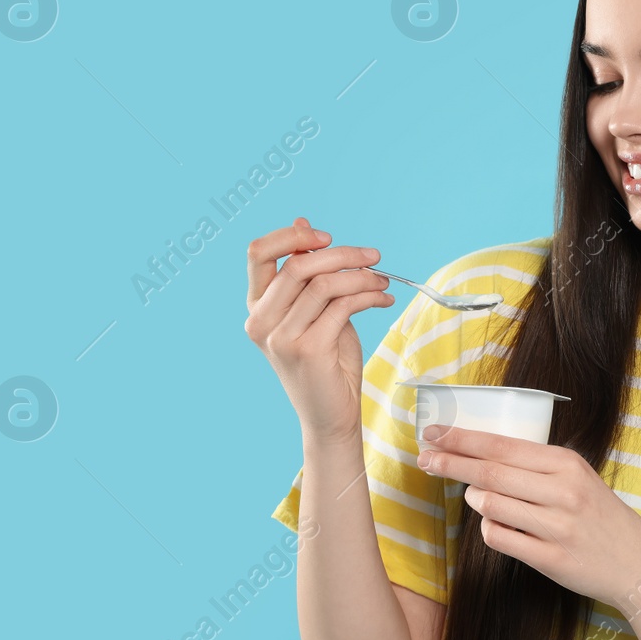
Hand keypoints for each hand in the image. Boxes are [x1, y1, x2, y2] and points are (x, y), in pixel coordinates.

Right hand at [244, 216, 394, 442]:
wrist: (332, 416)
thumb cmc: (327, 362)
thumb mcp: (315, 309)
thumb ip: (307, 273)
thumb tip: (302, 223)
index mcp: (257, 308)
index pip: (258, 253)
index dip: (292, 237)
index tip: (327, 237)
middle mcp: (261, 322)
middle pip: (298, 265)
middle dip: (342, 254)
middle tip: (374, 256)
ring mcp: (281, 337)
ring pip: (323, 284)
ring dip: (362, 276)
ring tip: (382, 280)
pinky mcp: (308, 350)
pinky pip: (342, 306)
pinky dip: (369, 295)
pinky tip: (383, 298)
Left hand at [417, 425, 640, 608]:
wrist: (638, 563)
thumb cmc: (601, 516)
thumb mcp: (577, 478)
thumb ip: (535, 468)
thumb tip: (481, 462)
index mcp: (567, 464)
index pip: (502, 445)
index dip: (463, 439)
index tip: (434, 433)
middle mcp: (562, 491)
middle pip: (491, 472)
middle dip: (451, 463)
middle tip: (424, 458)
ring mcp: (557, 527)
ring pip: (492, 506)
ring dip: (474, 499)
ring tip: (472, 496)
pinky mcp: (552, 559)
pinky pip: (501, 539)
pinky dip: (489, 529)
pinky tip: (493, 525)